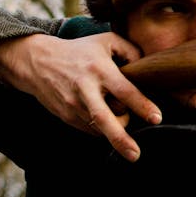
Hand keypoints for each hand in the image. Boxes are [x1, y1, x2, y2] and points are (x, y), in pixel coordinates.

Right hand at [0, 33, 160, 160]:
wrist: (38, 62)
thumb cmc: (80, 51)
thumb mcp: (106, 41)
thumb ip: (131, 51)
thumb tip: (148, 72)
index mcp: (99, 69)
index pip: (124, 91)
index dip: (142, 105)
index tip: (157, 118)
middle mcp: (86, 89)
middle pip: (105, 119)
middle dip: (121, 139)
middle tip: (135, 155)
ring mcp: (74, 106)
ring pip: (100, 128)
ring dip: (116, 132)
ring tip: (124, 126)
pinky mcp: (67, 117)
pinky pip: (91, 131)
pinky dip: (103, 131)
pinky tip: (109, 123)